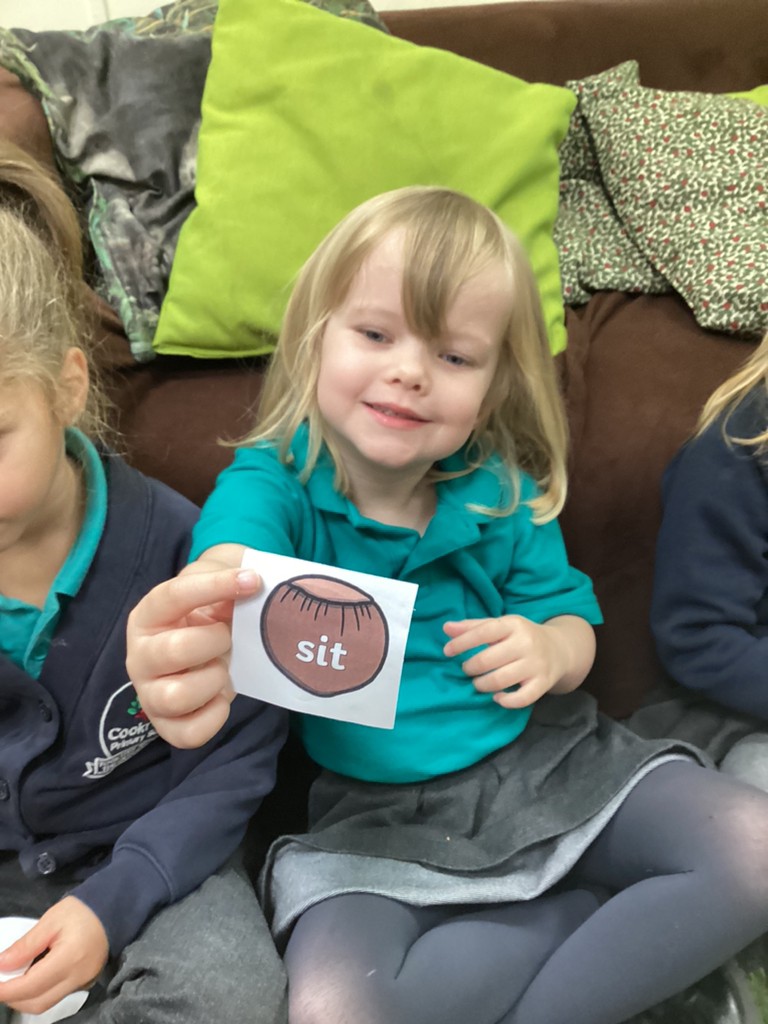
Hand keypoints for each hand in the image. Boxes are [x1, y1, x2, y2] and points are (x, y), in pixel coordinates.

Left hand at [0, 897, 107, 1014]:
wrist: (114, 908)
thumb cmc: (83, 910)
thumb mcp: (51, 919)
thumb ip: (26, 945)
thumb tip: (1, 964)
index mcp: (69, 959)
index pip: (31, 986)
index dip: (6, 990)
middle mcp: (78, 978)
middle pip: (37, 1003)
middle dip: (13, 998)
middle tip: (1, 982)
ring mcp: (83, 983)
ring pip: (46, 1003)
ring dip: (25, 998)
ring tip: (13, 980)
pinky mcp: (85, 983)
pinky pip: (57, 996)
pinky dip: (39, 992)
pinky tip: (33, 976)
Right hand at [126, 550, 261, 748]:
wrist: (209, 645)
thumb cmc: (208, 615)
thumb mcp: (214, 588)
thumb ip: (226, 579)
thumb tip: (251, 585)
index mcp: (148, 615)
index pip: (174, 595)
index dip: (214, 585)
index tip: (252, 581)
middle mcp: (140, 655)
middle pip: (175, 651)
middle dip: (215, 642)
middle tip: (228, 637)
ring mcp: (150, 694)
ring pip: (177, 696)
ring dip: (214, 680)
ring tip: (223, 669)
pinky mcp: (166, 725)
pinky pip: (188, 734)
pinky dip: (214, 716)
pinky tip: (222, 695)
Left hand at [443, 614, 594, 708]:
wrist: (560, 649)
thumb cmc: (521, 636)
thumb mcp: (500, 626)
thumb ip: (472, 627)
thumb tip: (446, 628)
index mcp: (513, 624)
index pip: (483, 632)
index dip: (461, 643)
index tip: (447, 652)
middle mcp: (526, 643)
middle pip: (488, 660)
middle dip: (470, 668)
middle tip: (467, 670)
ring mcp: (536, 664)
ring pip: (501, 680)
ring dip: (482, 685)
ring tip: (478, 683)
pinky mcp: (543, 683)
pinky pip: (522, 698)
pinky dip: (506, 701)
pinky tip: (497, 697)